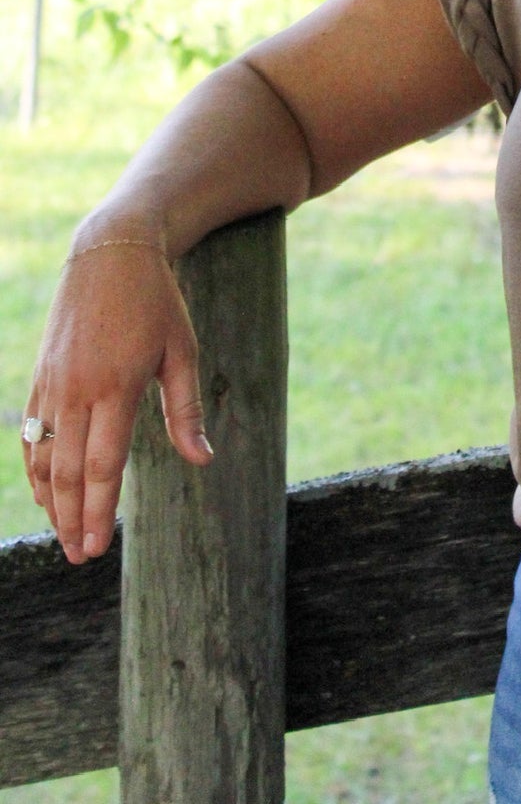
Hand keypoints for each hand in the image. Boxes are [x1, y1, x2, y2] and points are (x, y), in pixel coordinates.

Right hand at [22, 241, 211, 565]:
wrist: (110, 253)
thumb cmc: (156, 301)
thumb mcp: (182, 349)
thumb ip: (186, 409)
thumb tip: (203, 460)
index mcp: (116, 386)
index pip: (104, 465)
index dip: (99, 511)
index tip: (99, 547)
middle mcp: (77, 390)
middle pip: (68, 472)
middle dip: (73, 519)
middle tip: (81, 556)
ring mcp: (52, 384)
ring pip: (43, 457)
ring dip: (51, 501)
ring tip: (64, 534)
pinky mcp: (40, 377)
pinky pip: (28, 434)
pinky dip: (34, 468)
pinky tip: (45, 492)